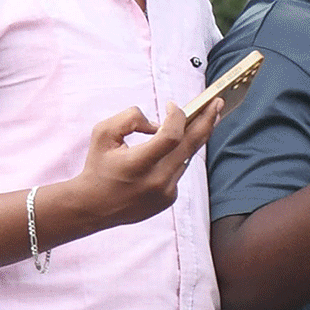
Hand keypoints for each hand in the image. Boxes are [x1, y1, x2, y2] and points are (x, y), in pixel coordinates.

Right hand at [72, 99, 219, 228]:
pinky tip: (177, 146)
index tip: (172, 104)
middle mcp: (155, 181)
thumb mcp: (103, 134)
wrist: (93, 206)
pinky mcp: (169, 199)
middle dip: (206, 121)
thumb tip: (159, 123)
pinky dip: (178, 156)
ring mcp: (165, 192)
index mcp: (137, 165)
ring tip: (208, 117)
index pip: (171, 137)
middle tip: (217, 103)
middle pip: (191, 146)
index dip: (177, 117)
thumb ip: (129, 119)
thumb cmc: (98, 166)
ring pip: (187, 157)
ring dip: (195, 137)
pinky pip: (180, 170)